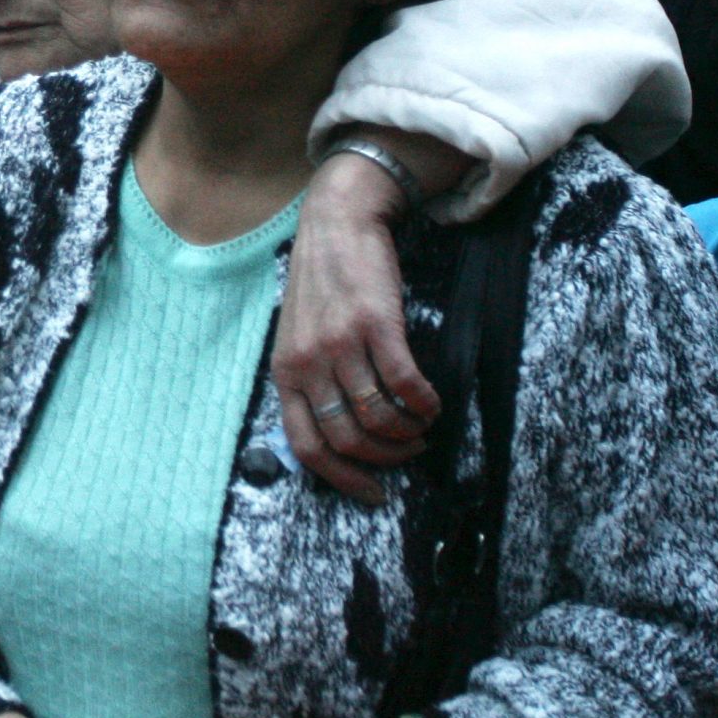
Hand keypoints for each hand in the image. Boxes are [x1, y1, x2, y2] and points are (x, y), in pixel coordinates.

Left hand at [275, 150, 437, 505]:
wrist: (335, 225)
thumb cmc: (321, 285)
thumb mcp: (298, 337)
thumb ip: (310, 380)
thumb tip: (339, 432)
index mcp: (285, 373)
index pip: (304, 445)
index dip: (342, 478)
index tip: (374, 492)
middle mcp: (308, 364)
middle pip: (347, 439)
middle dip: (385, 457)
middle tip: (409, 451)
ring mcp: (339, 345)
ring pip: (378, 417)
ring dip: (409, 432)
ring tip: (422, 425)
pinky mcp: (374, 326)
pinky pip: (404, 384)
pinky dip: (424, 403)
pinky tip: (433, 401)